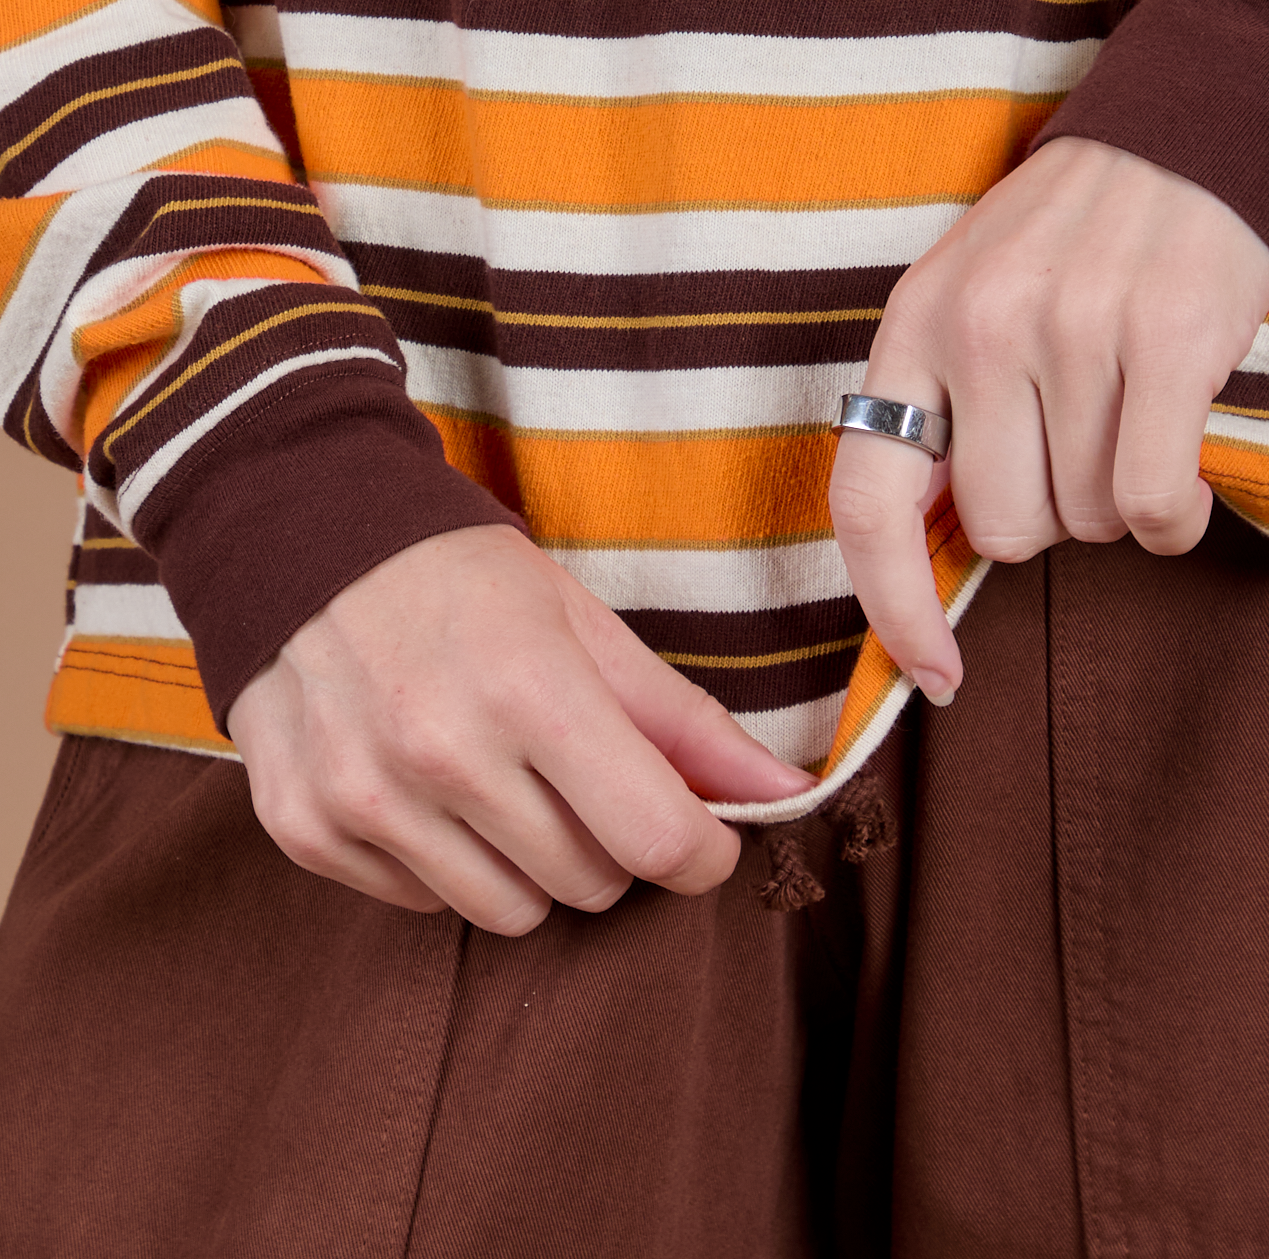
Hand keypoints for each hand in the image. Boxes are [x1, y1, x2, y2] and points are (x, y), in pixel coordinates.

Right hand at [228, 524, 815, 932]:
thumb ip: (685, 720)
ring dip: (529, 864)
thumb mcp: (584, 624)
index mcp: (531, 690)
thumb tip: (789, 793)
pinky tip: (427, 786)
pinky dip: (444, 863)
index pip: (656, 839)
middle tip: (581, 777)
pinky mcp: (305, 828)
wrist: (298, 537)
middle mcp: (442, 754)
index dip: (701, 850)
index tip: (701, 835)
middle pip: (589, 885)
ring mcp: (365, 799)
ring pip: (508, 912)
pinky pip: (421, 904)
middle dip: (609, 842)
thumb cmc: (461, 576)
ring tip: (503, 783)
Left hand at [828, 136, 1268, 700]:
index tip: (933, 672)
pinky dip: (1175, 514)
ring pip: (1088, 519)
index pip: (867, 500)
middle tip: (1080, 446)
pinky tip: (1182, 466)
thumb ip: (939, 411)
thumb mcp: (968, 299)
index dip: (891, 606)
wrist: (1185, 137)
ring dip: (1119, 502)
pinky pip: (1153, 501)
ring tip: (1131, 418)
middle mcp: (978, 329)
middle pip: (1005, 530)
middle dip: (1052, 517)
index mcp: (912, 326)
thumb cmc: (1069, 243)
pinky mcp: (1163, 343)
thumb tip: (928, 561)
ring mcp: (1069, 332)